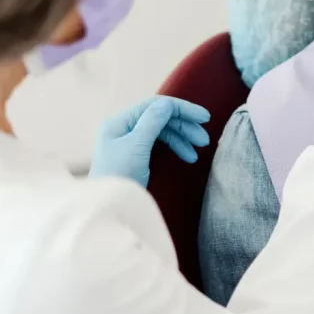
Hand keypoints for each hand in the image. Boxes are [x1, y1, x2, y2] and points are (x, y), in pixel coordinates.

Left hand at [89, 96, 210, 187]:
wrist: (109, 210)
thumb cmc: (119, 176)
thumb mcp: (137, 146)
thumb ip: (153, 121)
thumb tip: (168, 103)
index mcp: (120, 121)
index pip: (155, 105)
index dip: (182, 109)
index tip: (204, 118)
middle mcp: (124, 128)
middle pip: (160, 118)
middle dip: (184, 127)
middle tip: (204, 141)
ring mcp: (129, 142)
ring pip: (162, 132)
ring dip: (182, 139)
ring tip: (196, 154)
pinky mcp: (136, 156)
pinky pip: (159, 144)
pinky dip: (174, 148)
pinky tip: (187, 157)